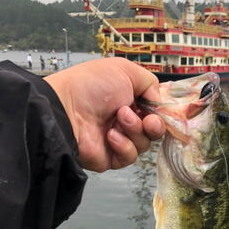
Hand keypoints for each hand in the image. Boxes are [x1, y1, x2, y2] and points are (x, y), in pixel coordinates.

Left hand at [44, 58, 165, 171]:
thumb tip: (159, 102)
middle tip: (147, 120)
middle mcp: (125, 120)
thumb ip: (150, 83)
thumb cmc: (93, 86)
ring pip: (144, 143)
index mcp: (129, 100)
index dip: (161, 113)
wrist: (67, 108)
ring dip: (135, 130)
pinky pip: (130, 156)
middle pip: (154, 131)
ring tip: (119, 118)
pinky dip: (124, 145)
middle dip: (155, 125)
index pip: (155, 111)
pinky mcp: (111, 157)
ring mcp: (118, 140)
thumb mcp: (125, 71)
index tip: (160, 110)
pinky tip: (110, 135)